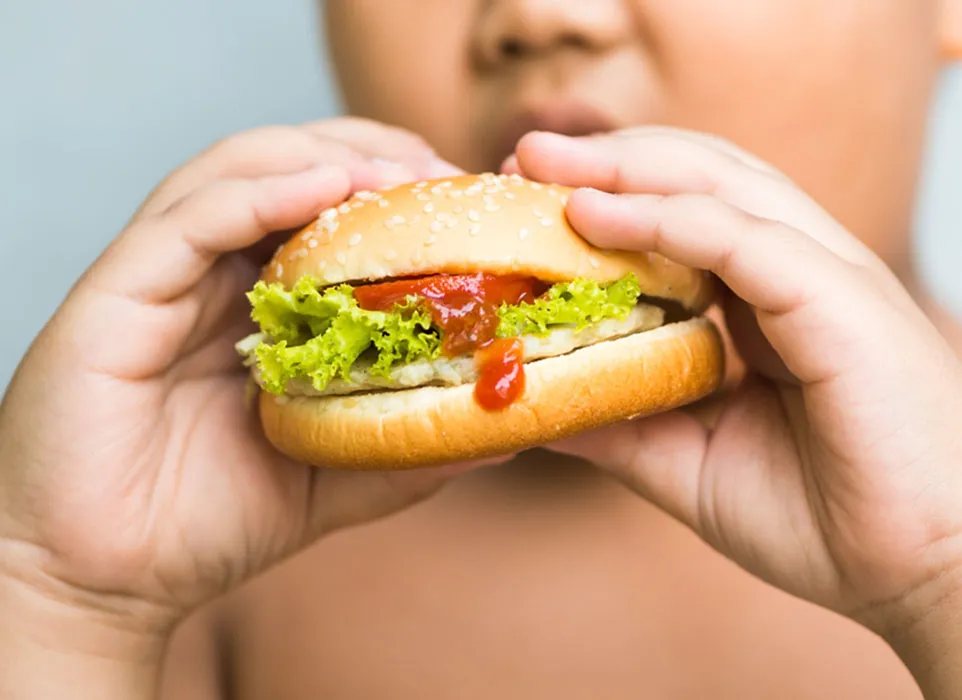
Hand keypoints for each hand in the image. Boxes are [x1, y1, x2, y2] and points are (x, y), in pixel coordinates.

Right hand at [0, 118, 488, 643]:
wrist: (105, 580)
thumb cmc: (210, 523)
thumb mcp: (335, 480)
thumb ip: (405, 448)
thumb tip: (499, 427)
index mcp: (257, 305)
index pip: (326, 212)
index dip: (395, 189)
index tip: (467, 195)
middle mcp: (211, 276)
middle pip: (287, 168)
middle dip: (369, 154)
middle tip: (439, 171)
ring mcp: (164, 277)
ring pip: (238, 170)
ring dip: (322, 155)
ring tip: (394, 170)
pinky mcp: (119, 291)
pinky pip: (190, 218)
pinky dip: (261, 192)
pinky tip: (326, 186)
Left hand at [506, 128, 961, 634]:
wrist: (929, 575)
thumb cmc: (828, 521)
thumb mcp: (692, 463)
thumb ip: (625, 420)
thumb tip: (536, 398)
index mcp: (770, 302)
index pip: (686, 212)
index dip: (608, 193)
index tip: (527, 195)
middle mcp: (800, 272)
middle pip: (699, 176)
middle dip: (608, 158)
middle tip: (524, 155)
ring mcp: (827, 279)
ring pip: (721, 186)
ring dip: (626, 168)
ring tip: (543, 164)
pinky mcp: (843, 304)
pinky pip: (744, 240)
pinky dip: (667, 219)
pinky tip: (597, 215)